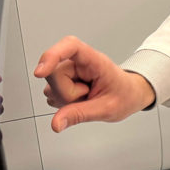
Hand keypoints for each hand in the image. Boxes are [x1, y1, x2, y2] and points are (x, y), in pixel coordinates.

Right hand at [34, 36, 155, 132]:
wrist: (130, 94)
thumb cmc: (124, 95)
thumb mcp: (107, 109)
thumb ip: (80, 114)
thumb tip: (56, 123)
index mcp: (95, 61)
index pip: (70, 47)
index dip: (52, 55)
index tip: (40, 72)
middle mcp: (79, 62)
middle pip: (54, 74)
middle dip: (66, 94)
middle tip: (87, 97)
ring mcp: (69, 71)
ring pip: (51, 87)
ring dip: (66, 99)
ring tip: (86, 98)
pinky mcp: (63, 81)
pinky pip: (52, 94)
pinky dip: (63, 102)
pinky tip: (79, 100)